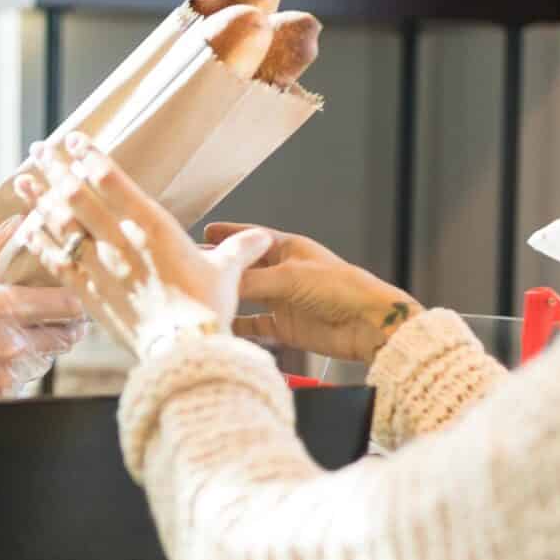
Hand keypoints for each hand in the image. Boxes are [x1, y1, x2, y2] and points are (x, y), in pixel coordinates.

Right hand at [0, 217, 88, 399]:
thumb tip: (17, 222)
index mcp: (4, 307)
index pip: (67, 305)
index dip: (80, 299)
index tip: (80, 293)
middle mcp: (12, 341)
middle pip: (68, 335)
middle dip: (69, 324)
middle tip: (63, 313)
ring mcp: (7, 370)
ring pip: (50, 357)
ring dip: (47, 344)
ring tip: (29, 330)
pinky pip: (28, 375)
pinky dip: (24, 363)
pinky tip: (6, 350)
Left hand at [12, 136, 275, 356]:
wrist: (184, 352)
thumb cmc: (207, 311)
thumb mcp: (227, 273)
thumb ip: (239, 250)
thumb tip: (263, 239)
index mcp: (153, 226)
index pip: (112, 180)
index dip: (90, 156)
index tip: (75, 140)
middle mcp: (120, 241)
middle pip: (78, 195)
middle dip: (56, 169)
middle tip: (40, 150)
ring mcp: (100, 266)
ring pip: (61, 224)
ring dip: (39, 199)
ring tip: (23, 179)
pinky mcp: (88, 293)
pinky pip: (56, 261)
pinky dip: (39, 242)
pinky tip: (25, 227)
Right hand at [202, 222, 421, 364]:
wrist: (367, 325)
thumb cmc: (341, 289)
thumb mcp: (291, 278)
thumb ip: (252, 281)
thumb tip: (218, 286)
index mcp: (289, 249)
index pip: (252, 238)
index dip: (229, 235)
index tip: (204, 233)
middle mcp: (284, 273)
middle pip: (245, 269)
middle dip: (220, 269)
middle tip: (191, 268)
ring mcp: (284, 300)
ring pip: (246, 297)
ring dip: (227, 298)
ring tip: (200, 298)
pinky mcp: (286, 326)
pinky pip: (255, 325)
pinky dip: (239, 326)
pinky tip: (222, 326)